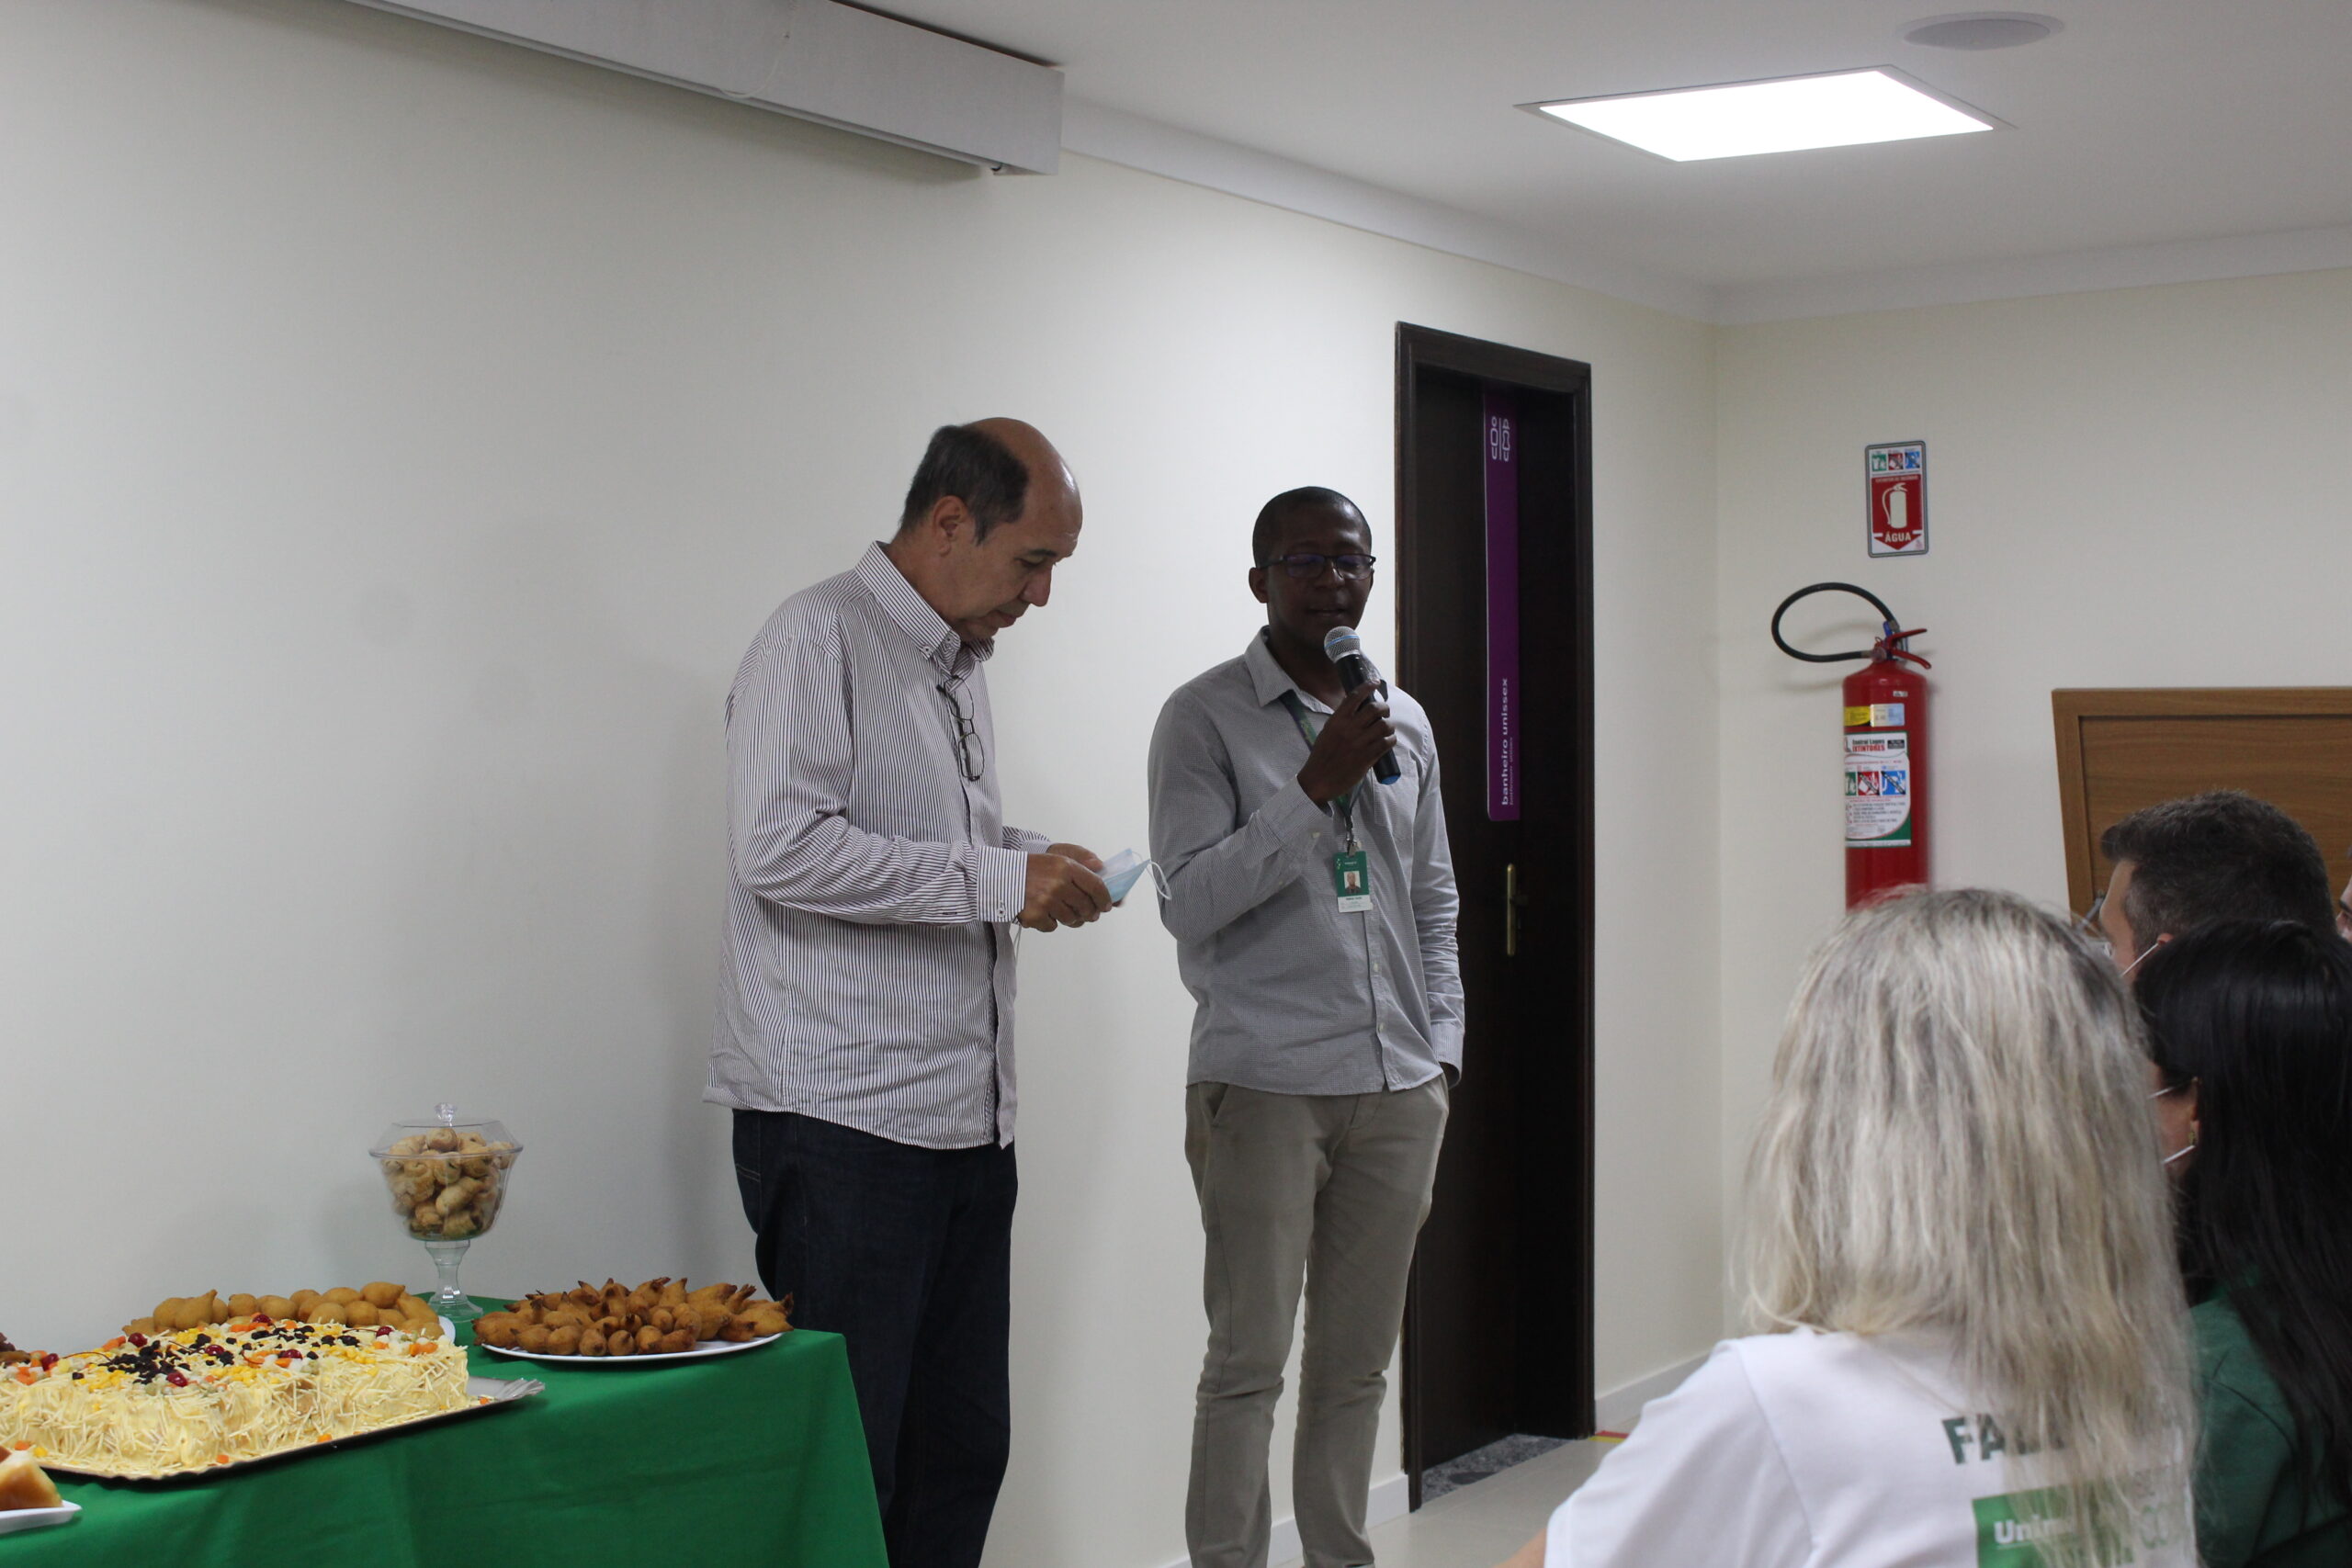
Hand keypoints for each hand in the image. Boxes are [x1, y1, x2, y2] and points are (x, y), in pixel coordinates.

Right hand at [1020, 849, 1110, 930]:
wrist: (1001, 877)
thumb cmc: (1032, 869)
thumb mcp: (1057, 860)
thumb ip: (1081, 867)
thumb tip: (1103, 875)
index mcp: (1066, 867)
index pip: (1096, 886)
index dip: (1105, 899)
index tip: (1107, 905)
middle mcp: (1058, 884)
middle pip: (1086, 906)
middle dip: (1091, 913)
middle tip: (1090, 914)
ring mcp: (1047, 901)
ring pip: (1071, 919)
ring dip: (1070, 917)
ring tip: (1061, 910)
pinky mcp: (1035, 916)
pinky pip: (1053, 926)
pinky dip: (1050, 922)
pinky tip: (1043, 911)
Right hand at [1296, 685, 1394, 804]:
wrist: (1318, 779)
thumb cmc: (1322, 756)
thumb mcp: (1327, 732)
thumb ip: (1340, 721)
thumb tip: (1356, 709)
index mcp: (1336, 721)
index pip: (1354, 697)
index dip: (1367, 686)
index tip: (1376, 682)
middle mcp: (1348, 729)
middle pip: (1374, 708)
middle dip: (1384, 708)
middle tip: (1385, 712)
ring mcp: (1359, 744)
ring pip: (1384, 726)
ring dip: (1389, 725)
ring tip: (1387, 729)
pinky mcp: (1367, 758)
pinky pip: (1386, 743)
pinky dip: (1391, 740)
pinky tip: (1389, 741)